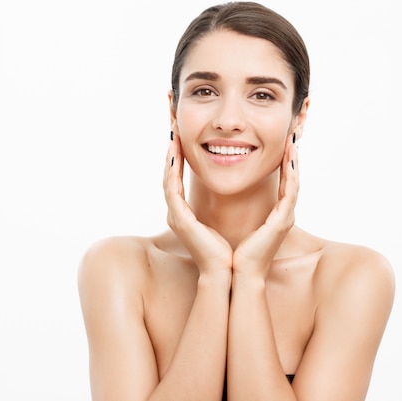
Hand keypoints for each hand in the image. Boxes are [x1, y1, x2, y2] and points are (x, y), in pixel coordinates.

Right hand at [163, 133, 232, 277]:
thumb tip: (234, 190)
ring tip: (173, 134)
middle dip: (171, 151)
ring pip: (167, 179)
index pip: (179, 179)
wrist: (232, 273)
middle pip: (169, 175)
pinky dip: (172, 170)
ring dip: (169, 155)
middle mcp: (178, 214)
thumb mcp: (229, 222)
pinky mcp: (179, 220)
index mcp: (187, 214)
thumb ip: (225, 206)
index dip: (179, 157)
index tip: (183, 136)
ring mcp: (176, 217)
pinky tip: (176, 153)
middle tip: (173, 127)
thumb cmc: (234, 251)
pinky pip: (171, 190)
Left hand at [232, 134, 298, 277]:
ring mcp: (284, 218)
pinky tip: (291, 157)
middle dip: (292, 156)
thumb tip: (215, 197)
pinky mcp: (282, 222)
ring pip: (294, 182)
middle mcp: (281, 215)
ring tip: (293, 140)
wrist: (231, 274)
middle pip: (292, 179)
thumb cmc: (226, 252)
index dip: (281, 162)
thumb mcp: (228, 223)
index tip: (279, 143)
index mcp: (271, 215)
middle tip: (292, 134)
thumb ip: (232, 209)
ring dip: (294, 160)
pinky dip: (292, 174)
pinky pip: (291, 193)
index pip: (280, 182)